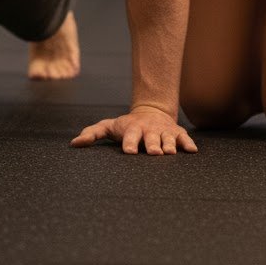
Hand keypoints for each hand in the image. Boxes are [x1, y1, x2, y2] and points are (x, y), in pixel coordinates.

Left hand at [70, 105, 197, 154]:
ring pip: (168, 139)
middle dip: (152, 145)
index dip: (129, 144)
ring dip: (169, 145)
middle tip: (154, 153)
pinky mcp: (177, 134)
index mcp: (132, 130)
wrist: (151, 111)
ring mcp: (164, 132)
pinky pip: (184, 139)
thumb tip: (74, 144)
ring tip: (169, 153)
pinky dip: (188, 144)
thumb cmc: (127, 125)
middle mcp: (149, 131)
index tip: (128, 152)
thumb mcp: (109, 127)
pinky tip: (191, 151)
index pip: (130, 137)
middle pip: (151, 139)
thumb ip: (92, 133)